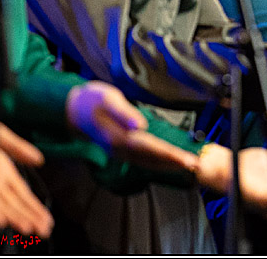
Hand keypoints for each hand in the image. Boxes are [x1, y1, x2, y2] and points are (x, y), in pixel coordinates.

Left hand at [0, 112, 52, 236]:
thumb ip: (17, 146)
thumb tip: (39, 160)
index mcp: (3, 171)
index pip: (23, 194)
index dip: (35, 208)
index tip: (48, 221)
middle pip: (15, 204)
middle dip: (30, 218)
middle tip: (44, 232)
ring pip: (1, 207)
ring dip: (15, 218)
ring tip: (29, 229)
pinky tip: (1, 220)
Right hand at [65, 81, 198, 171]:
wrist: (70, 109)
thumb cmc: (91, 100)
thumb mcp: (108, 100)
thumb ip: (124, 113)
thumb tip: (140, 126)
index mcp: (119, 137)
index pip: (151, 149)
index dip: (170, 156)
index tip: (188, 160)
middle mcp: (119, 149)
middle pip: (151, 159)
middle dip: (174, 163)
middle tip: (196, 166)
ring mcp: (118, 151)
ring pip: (147, 161)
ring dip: (167, 164)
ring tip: (187, 166)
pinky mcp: (119, 149)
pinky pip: (141, 159)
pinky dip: (156, 161)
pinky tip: (166, 162)